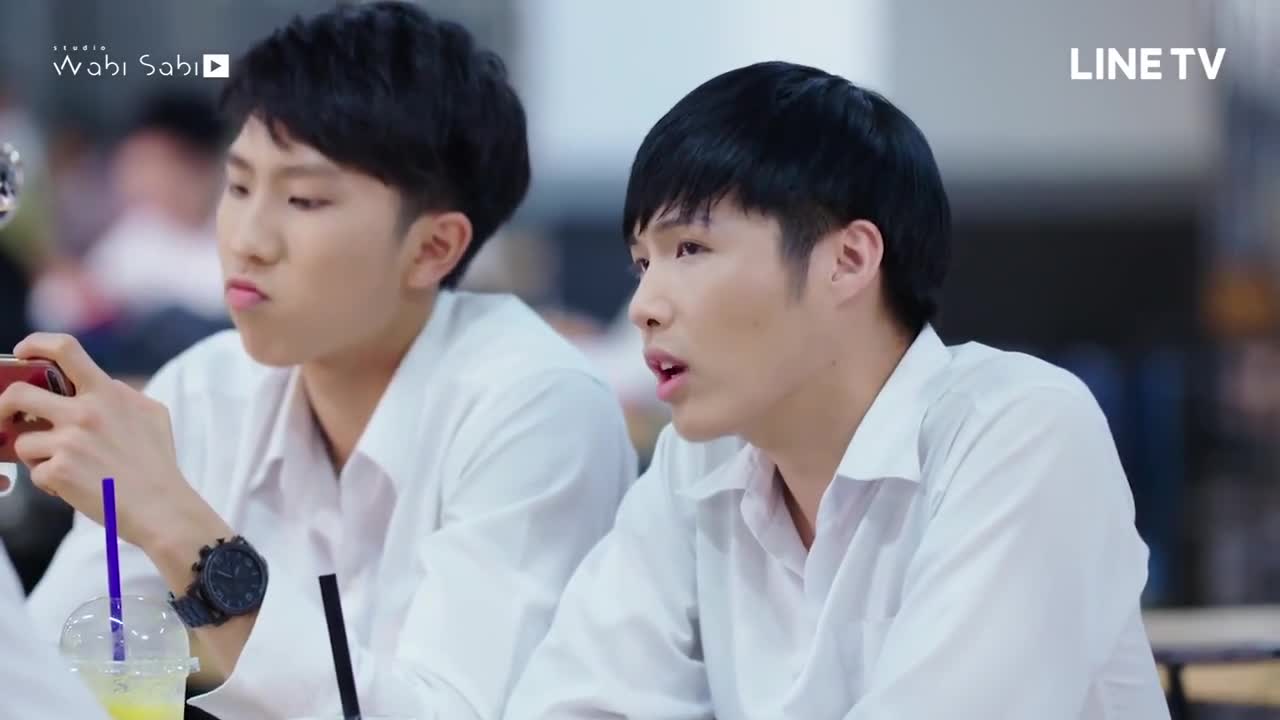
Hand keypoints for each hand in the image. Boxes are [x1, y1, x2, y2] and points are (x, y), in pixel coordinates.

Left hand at [0, 333, 207, 549]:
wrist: (161, 507)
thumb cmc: (158, 464)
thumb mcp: (153, 414)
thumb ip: (123, 394)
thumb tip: (101, 384)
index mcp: (107, 393)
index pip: (64, 349)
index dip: (35, 344)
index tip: (22, 353)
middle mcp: (85, 412)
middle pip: (17, 394)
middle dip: (4, 408)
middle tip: (10, 421)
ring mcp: (69, 441)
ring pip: (22, 441)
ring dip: (36, 456)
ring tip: (63, 467)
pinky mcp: (58, 471)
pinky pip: (35, 474)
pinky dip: (50, 484)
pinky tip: (75, 488)